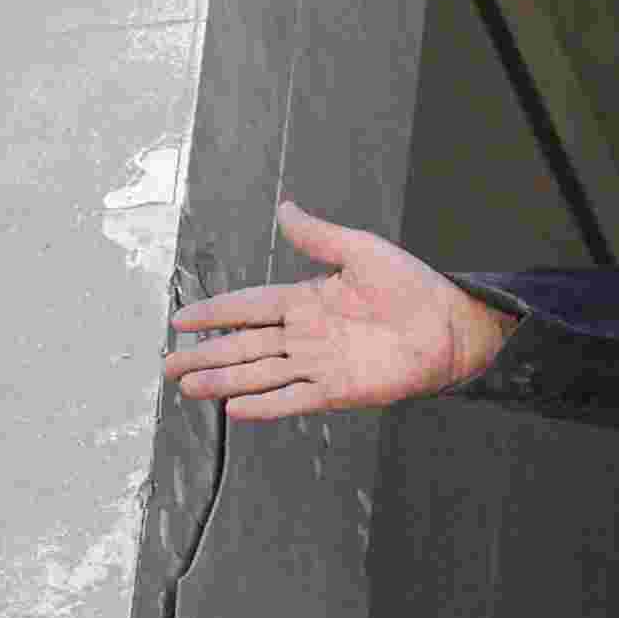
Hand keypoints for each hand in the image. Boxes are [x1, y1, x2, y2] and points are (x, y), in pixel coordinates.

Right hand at [162, 200, 509, 419]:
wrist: (450, 326)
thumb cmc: (412, 287)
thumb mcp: (362, 251)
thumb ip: (318, 236)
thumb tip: (285, 209)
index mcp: (306, 300)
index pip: (249, 307)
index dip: (215, 312)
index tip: (181, 319)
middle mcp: (305, 335)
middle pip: (244, 346)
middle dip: (205, 354)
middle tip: (168, 363)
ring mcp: (318, 364)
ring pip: (259, 374)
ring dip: (223, 380)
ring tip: (187, 387)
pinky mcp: (337, 390)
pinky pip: (292, 398)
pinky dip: (264, 404)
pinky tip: (234, 408)